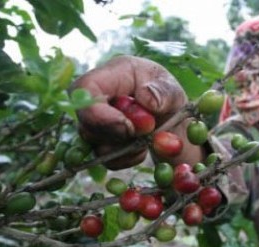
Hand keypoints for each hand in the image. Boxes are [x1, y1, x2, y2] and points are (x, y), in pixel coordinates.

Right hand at [72, 55, 186, 168]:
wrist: (170, 118)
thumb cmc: (167, 96)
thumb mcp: (173, 90)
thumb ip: (164, 93)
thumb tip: (148, 101)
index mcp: (112, 74)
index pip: (85, 89)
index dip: (98, 113)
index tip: (128, 128)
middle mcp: (96, 98)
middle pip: (86, 122)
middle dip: (117, 136)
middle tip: (146, 134)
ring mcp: (95, 122)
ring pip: (96, 144)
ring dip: (126, 148)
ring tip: (149, 137)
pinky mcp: (100, 143)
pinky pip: (107, 159)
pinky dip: (128, 158)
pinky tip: (143, 148)